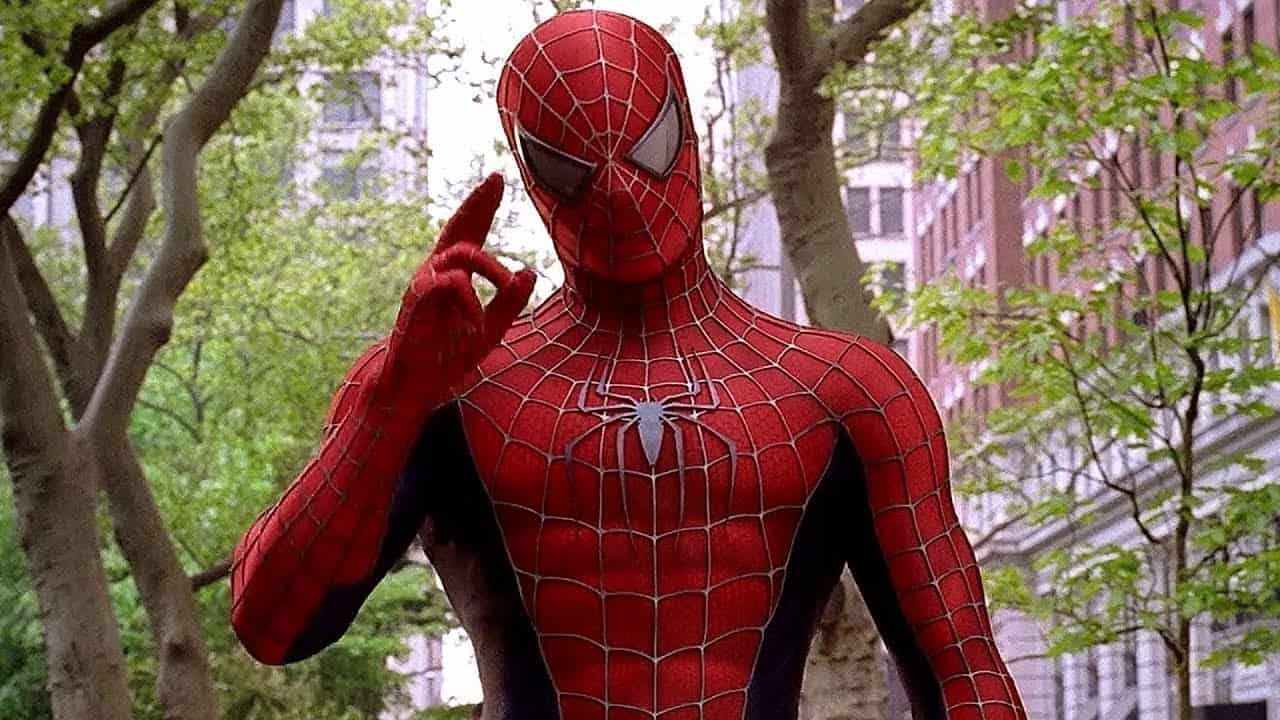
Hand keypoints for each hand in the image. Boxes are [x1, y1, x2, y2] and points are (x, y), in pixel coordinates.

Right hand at [388, 173, 535, 386]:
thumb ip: (510, 303)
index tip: (496, 179)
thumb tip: (529, 271)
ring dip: (491, 268)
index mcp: (455, 278)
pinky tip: (476, 323)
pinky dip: (470, 299)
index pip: (470, 234)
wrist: (417, 388)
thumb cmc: (448, 358)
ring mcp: (425, 285)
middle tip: (496, 180)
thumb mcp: (491, 329)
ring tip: (503, 287)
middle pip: (458, 227)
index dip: (482, 206)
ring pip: (460, 253)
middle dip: (477, 203)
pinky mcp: (416, 301)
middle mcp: (438, 274)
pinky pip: (449, 283)